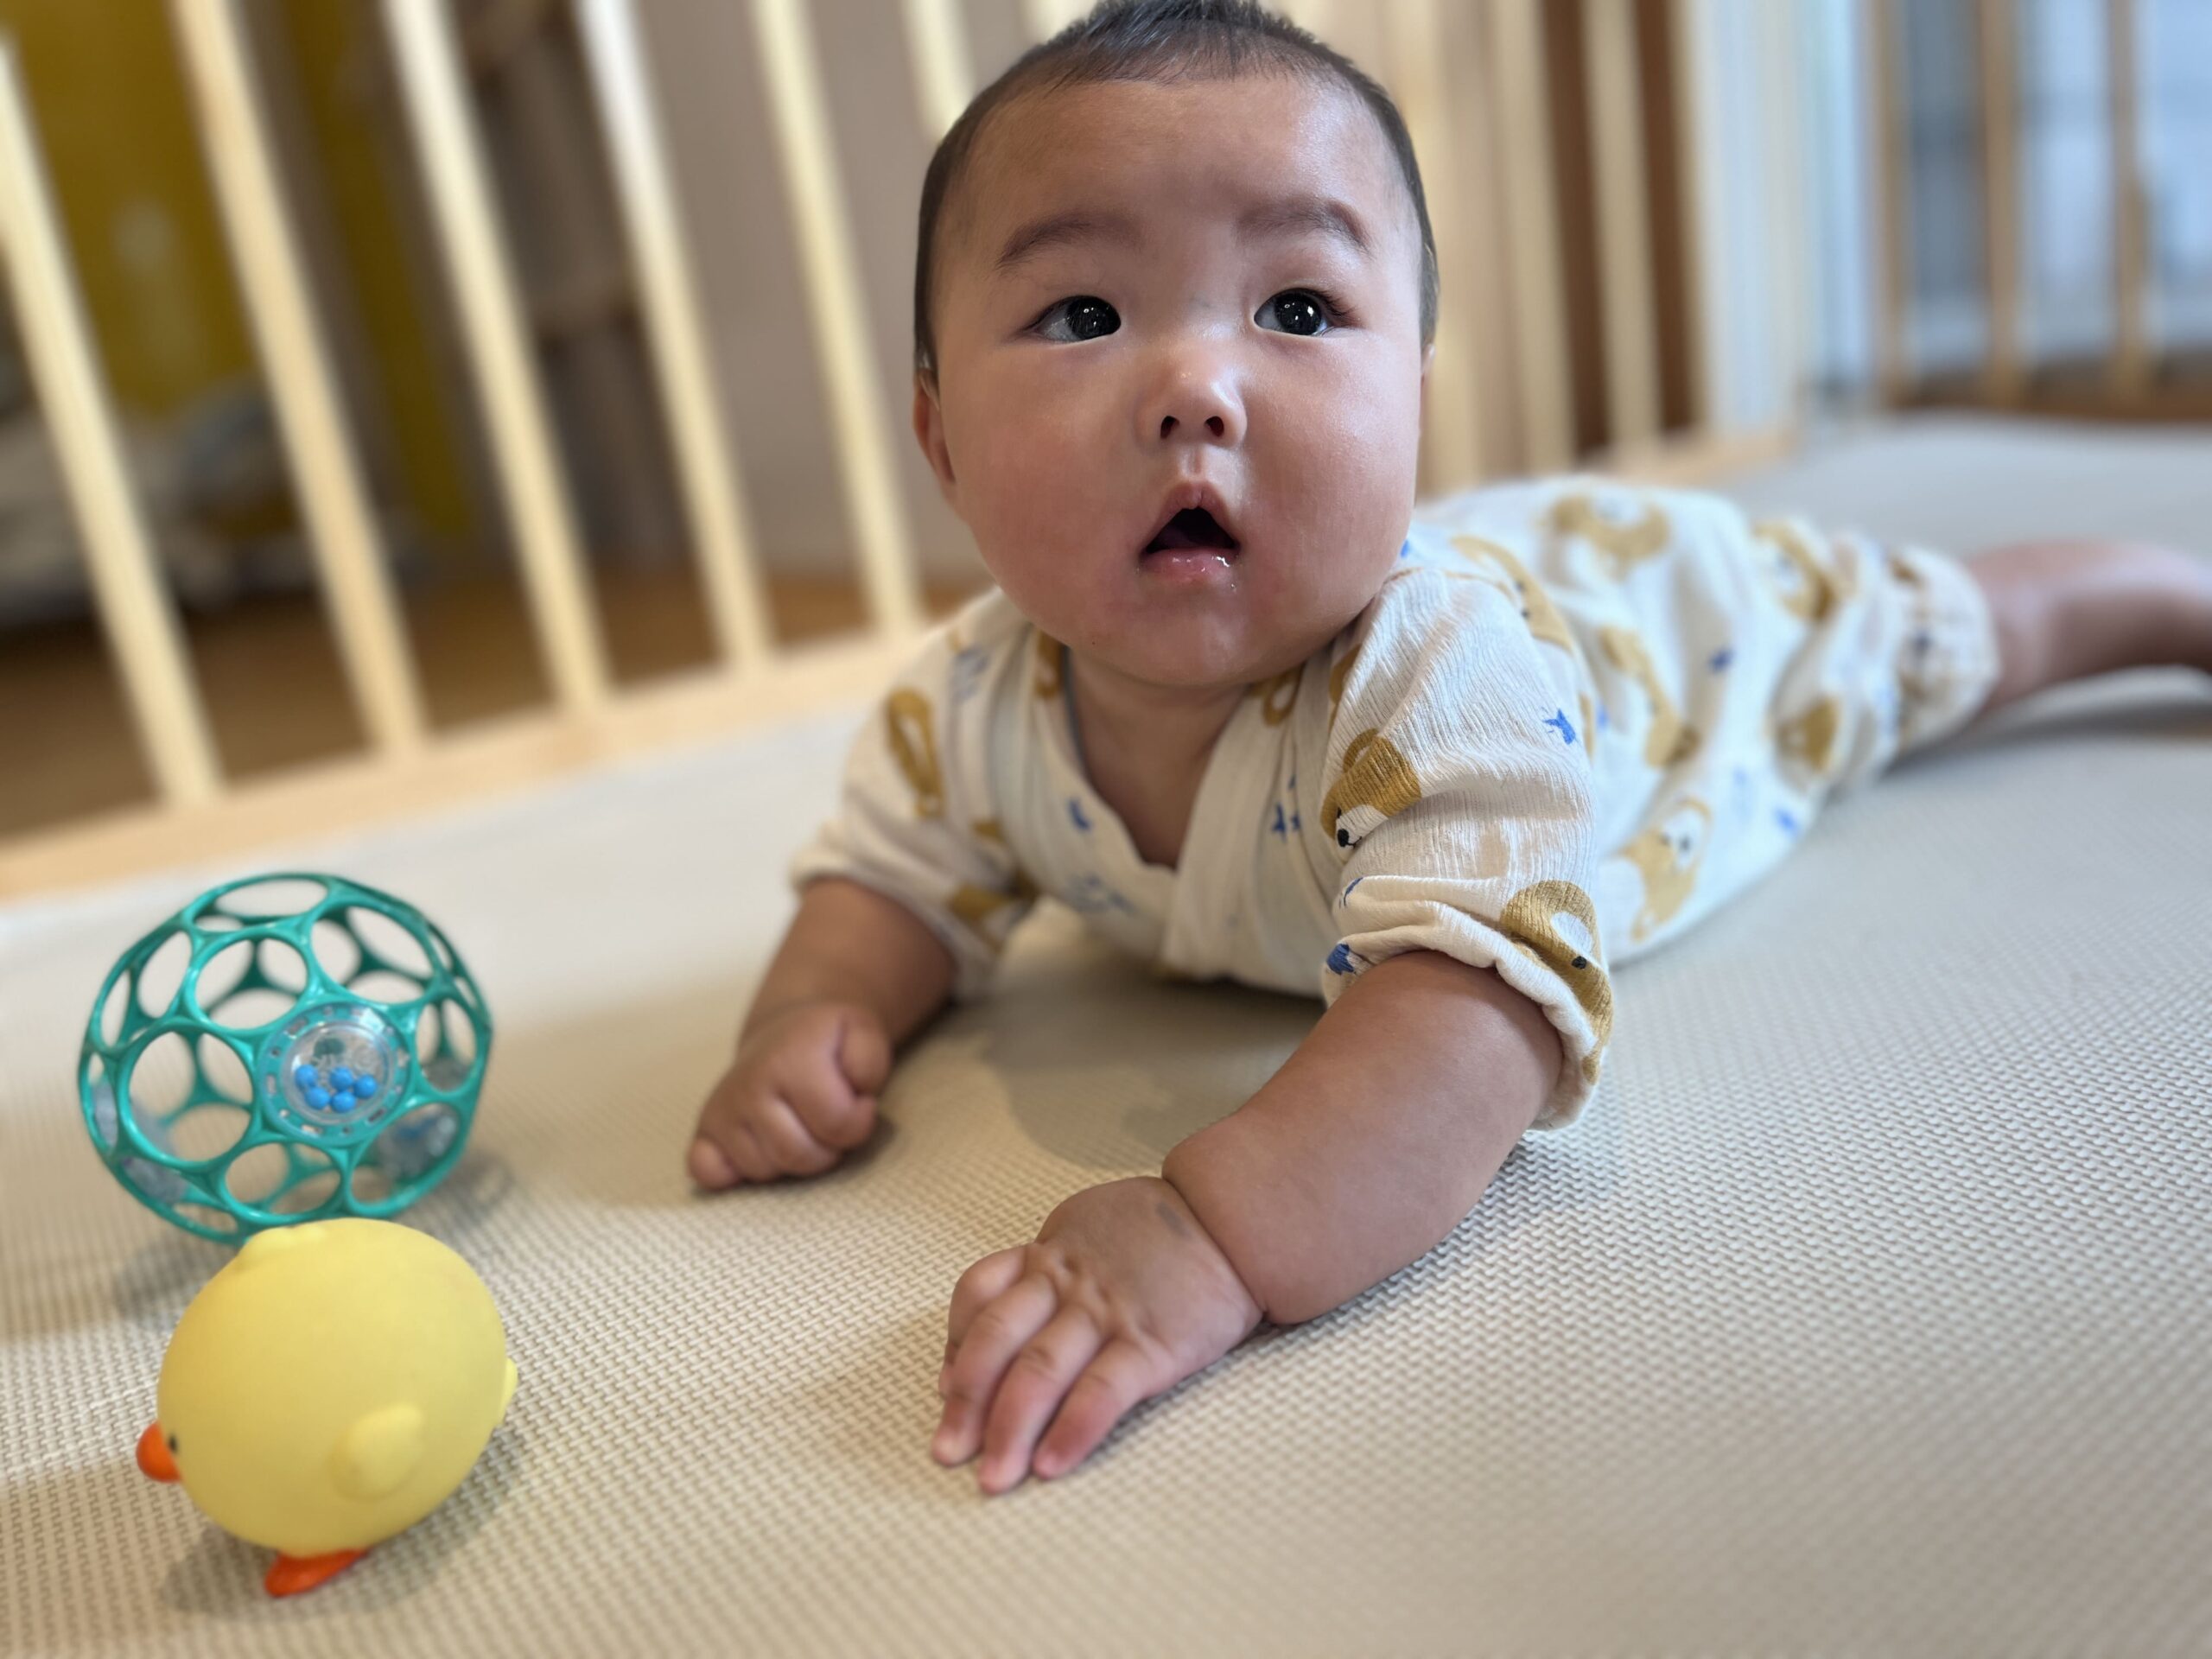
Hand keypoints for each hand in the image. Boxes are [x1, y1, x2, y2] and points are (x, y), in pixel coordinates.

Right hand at [686, 999, 889, 1187]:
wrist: (784, 1033)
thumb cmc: (828, 1045)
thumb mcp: (863, 1035)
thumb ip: (868, 1064)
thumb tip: (855, 1100)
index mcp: (789, 1059)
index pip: (838, 1125)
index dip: (860, 1121)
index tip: (858, 1102)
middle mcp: (747, 1084)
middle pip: (798, 1156)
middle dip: (826, 1149)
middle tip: (825, 1120)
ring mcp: (721, 1109)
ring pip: (764, 1172)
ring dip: (791, 1159)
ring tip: (798, 1127)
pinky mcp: (704, 1130)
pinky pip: (708, 1172)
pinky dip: (734, 1173)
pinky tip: (759, 1147)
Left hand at [931, 1175, 1265, 1493]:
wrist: (1236, 1218)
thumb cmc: (1164, 1229)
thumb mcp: (1091, 1225)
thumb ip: (1051, 1264)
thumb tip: (1012, 1311)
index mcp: (1051, 1253)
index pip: (978, 1293)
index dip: (953, 1343)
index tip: (942, 1387)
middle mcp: (1069, 1283)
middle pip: (996, 1341)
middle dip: (965, 1402)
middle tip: (947, 1453)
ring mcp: (1109, 1313)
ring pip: (1039, 1371)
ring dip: (1008, 1429)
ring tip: (993, 1478)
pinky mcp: (1152, 1344)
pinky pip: (1101, 1392)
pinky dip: (1071, 1430)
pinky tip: (1052, 1464)